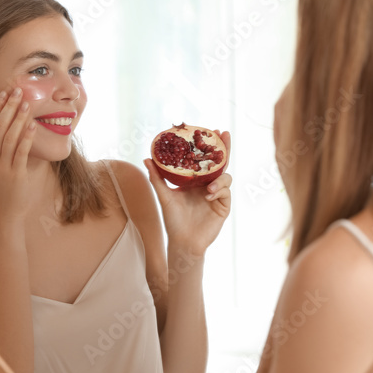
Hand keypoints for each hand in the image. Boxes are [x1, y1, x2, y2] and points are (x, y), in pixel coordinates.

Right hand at [0, 87, 37, 216]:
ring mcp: (2, 167)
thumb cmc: (1, 190)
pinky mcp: (15, 174)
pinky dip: (26, 137)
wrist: (4, 214)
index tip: (3, 94)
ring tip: (27, 104)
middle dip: (8, 107)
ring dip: (19, 118)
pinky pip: (21, 152)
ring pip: (9, 137)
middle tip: (17, 91)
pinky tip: (32, 126)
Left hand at [143, 130, 231, 253]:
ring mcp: (218, 195)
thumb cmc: (173, 220)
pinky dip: (219, 191)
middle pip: (220, 163)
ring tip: (208, 188)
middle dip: (224, 148)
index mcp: (196, 181)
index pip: (204, 160)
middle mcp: (208, 185)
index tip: (210, 129)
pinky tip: (209, 197)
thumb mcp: (164, 196)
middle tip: (224, 133)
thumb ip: (157, 178)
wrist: (183, 242)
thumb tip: (146, 158)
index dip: (209, 145)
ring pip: (225, 177)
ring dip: (219, 178)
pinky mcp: (223, 206)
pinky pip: (226, 192)